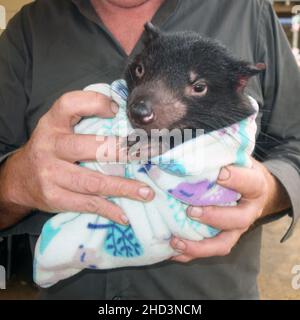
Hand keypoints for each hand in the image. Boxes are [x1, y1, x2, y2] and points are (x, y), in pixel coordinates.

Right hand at [0, 91, 153, 227]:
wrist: (20, 179)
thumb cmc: (49, 149)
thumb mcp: (58, 128)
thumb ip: (83, 119)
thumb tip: (122, 115)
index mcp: (52, 124)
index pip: (70, 104)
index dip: (95, 103)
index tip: (117, 110)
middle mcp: (50, 146)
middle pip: (88, 147)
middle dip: (122, 152)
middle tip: (147, 155)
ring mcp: (51, 174)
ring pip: (92, 182)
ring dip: (123, 188)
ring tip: (146, 192)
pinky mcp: (54, 197)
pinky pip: (86, 204)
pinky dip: (108, 210)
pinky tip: (124, 215)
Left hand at [170, 158, 290, 261]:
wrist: (254, 189)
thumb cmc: (240, 169)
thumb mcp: (236, 157)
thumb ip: (220, 155)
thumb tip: (190, 149)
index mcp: (255, 186)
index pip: (249, 183)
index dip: (235, 179)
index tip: (219, 173)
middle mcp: (249, 211)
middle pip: (237, 220)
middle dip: (213, 216)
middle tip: (191, 211)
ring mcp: (237, 228)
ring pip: (223, 243)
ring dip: (199, 245)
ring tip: (176, 241)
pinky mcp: (225, 238)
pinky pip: (209, 250)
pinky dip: (190, 253)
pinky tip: (172, 251)